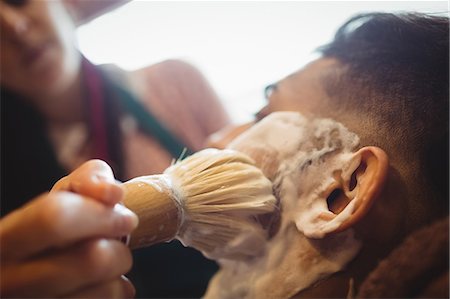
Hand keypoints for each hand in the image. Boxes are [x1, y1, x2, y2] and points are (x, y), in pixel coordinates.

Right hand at [0, 160, 137, 297]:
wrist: (38, 275)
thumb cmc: (59, 230)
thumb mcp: (64, 197)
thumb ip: (88, 180)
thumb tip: (112, 193)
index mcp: (5, 240)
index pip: (55, 218)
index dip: (101, 215)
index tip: (126, 219)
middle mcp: (9, 281)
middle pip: (92, 259)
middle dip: (119, 248)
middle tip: (119, 245)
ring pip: (107, 290)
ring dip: (120, 272)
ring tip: (108, 265)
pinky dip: (119, 293)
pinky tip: (104, 286)